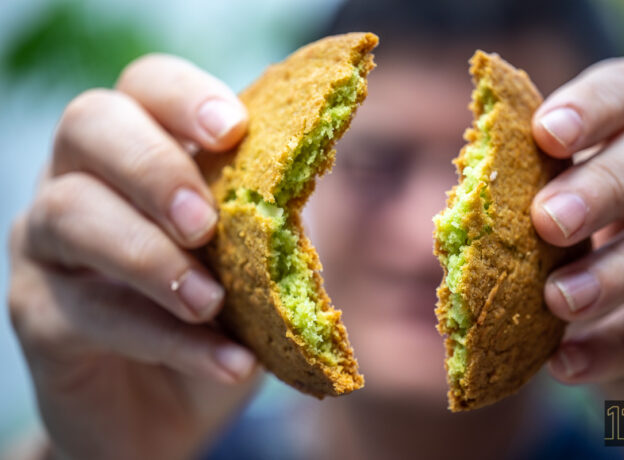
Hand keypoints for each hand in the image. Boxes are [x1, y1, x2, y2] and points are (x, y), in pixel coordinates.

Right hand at [8, 54, 258, 459]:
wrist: (173, 404)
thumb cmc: (220, 314)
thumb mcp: (258, 257)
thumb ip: (273, 208)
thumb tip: (312, 164)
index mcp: (142, 149)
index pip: (146, 85)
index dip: (186, 97)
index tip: (233, 130)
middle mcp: (82, 179)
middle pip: (91, 125)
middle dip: (154, 167)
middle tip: (205, 223)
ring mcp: (49, 244)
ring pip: (72, 215)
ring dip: (152, 258)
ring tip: (213, 301)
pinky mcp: (38, 313)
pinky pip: (91, 313)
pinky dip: (167, 338)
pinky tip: (228, 362)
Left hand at [530, 58, 623, 383]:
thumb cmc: (583, 228)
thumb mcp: (562, 197)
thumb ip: (532, 187)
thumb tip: (460, 204)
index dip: (592, 107)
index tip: (546, 135)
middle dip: (607, 184)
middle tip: (549, 222)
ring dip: (621, 270)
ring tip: (558, 300)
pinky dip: (623, 346)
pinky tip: (568, 363)